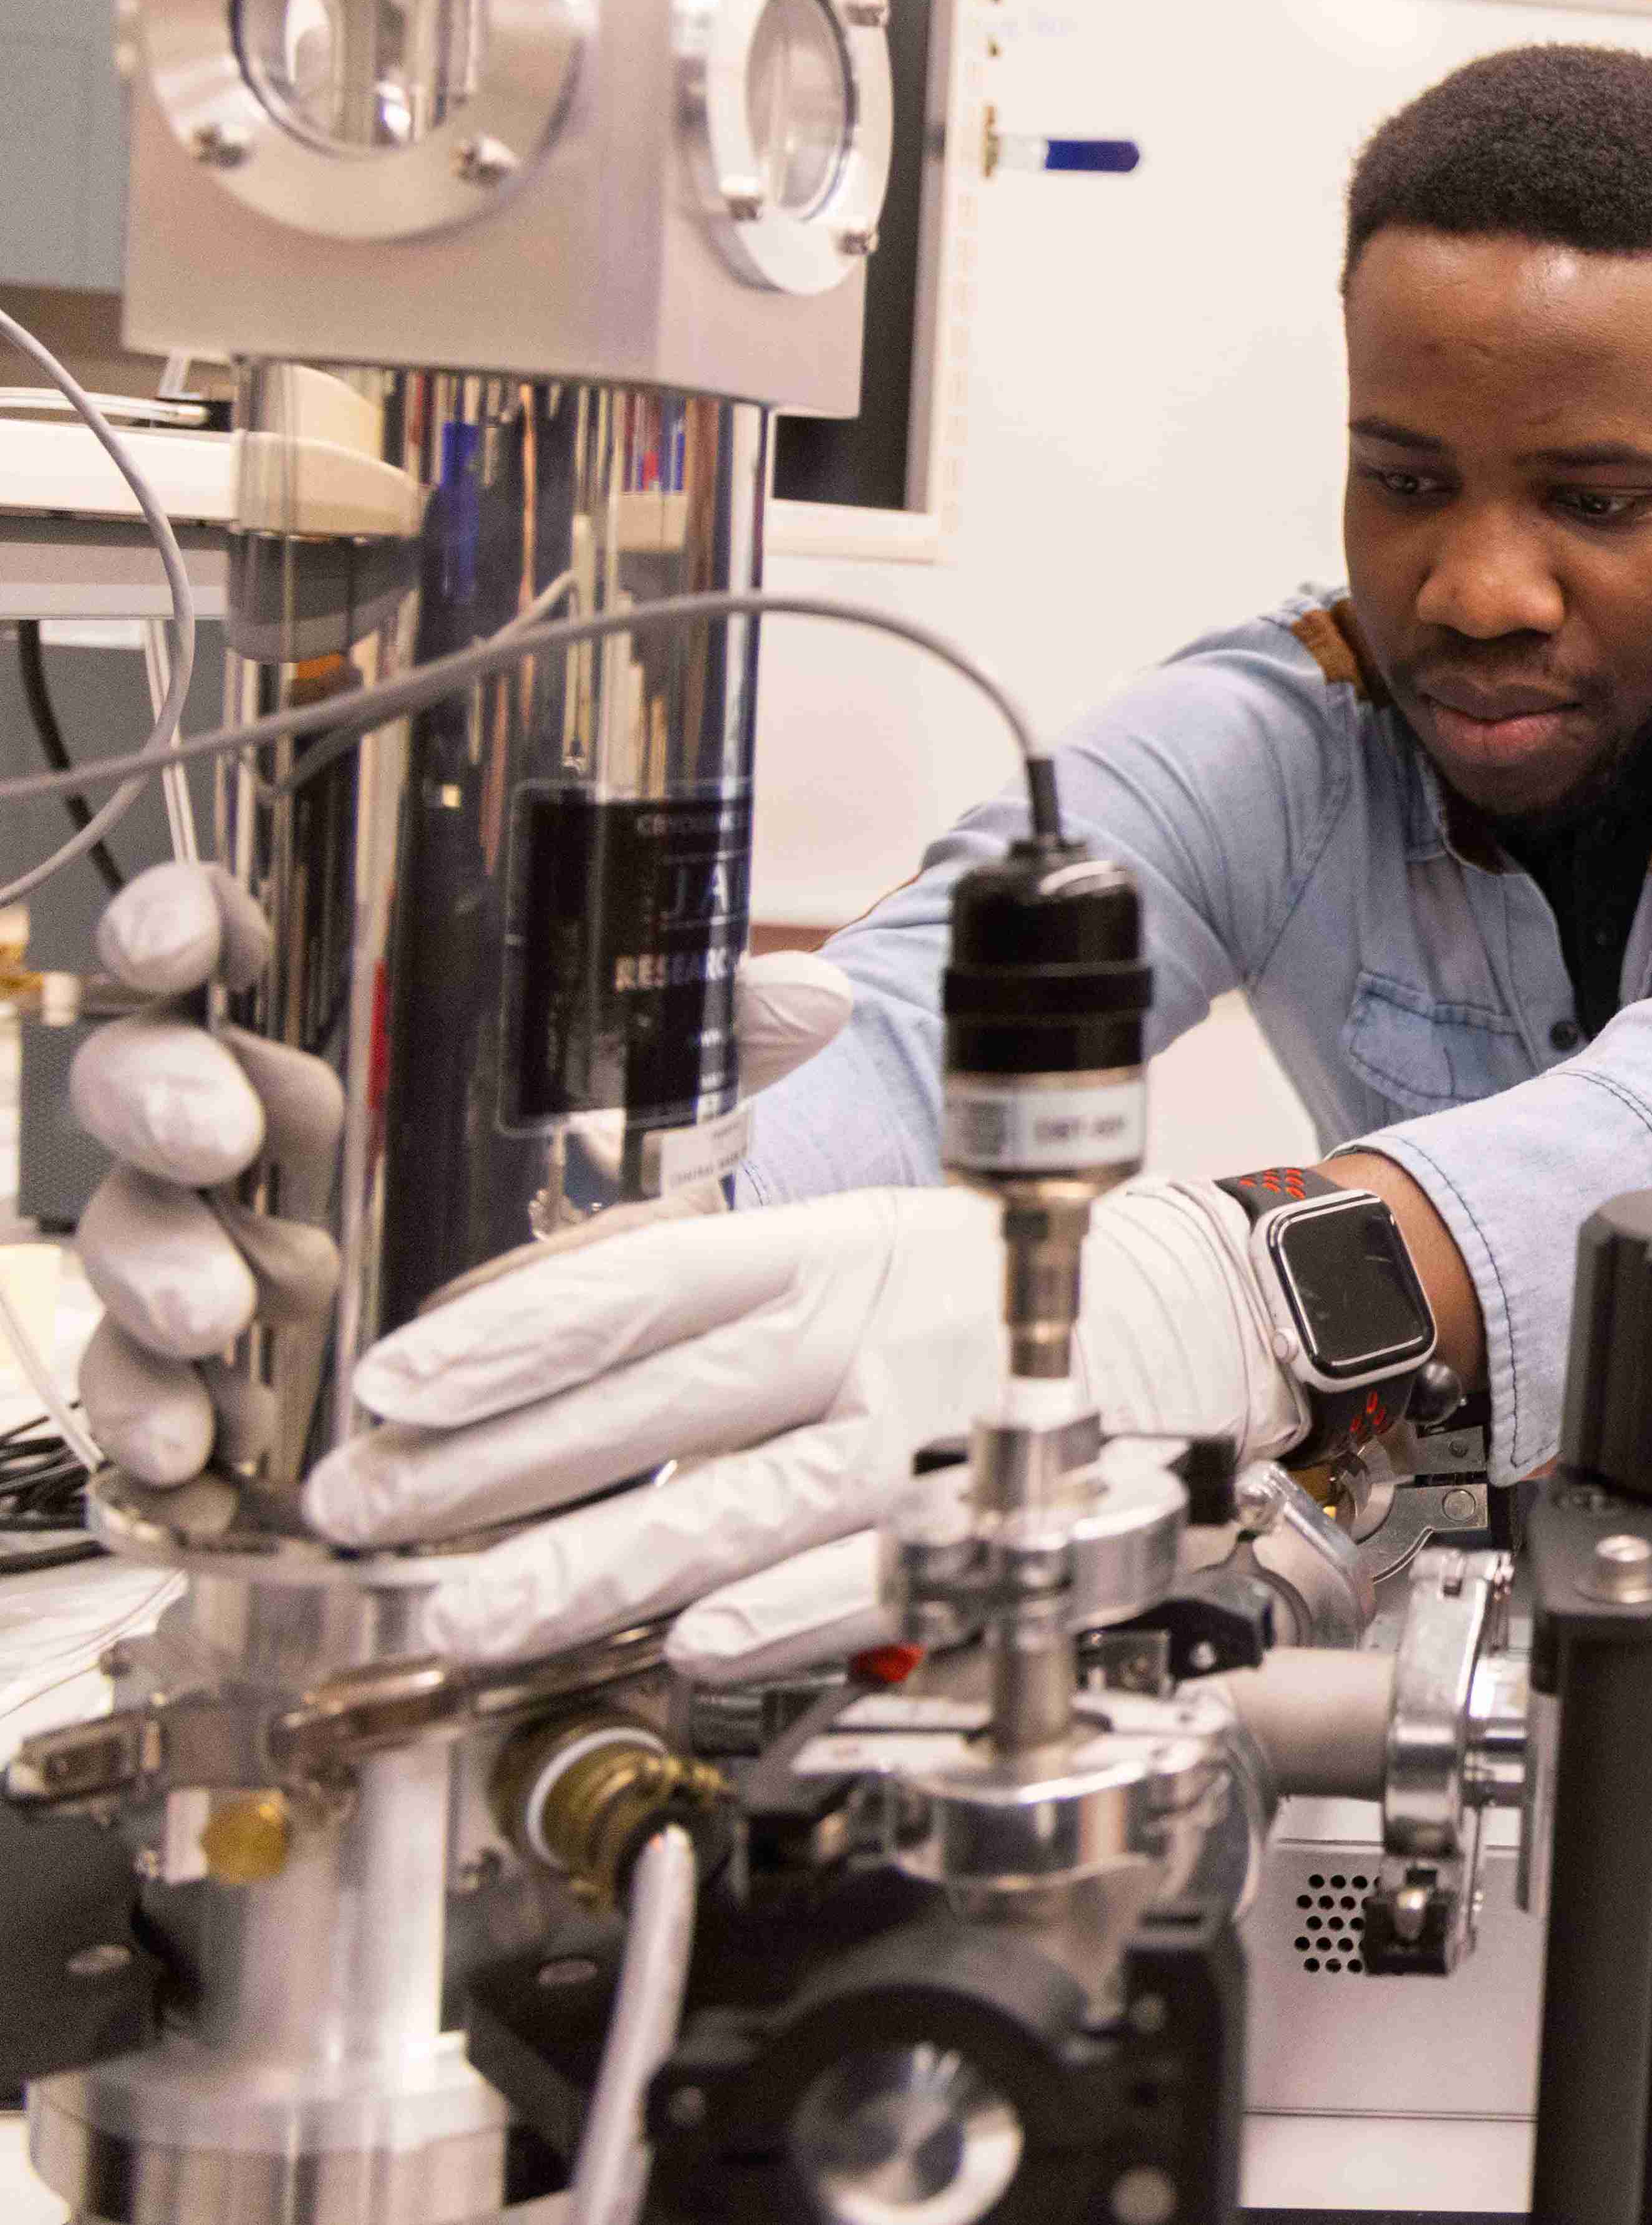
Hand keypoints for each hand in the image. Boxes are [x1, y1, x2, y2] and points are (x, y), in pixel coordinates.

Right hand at [60, 860, 851, 1484]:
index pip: (215, 939)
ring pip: (127, 1236)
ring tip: (214, 1314)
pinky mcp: (192, 1363)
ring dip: (156, 1272)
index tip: (198, 940)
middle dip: (168, 1104)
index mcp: (313, 1017)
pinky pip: (138, 1383)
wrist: (543, 1306)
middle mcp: (231, 1120)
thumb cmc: (546, 1161)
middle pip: (144, 1083)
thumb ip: (706, 1033)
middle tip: (224, 1141)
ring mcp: (197, 1241)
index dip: (182, 922)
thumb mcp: (636, 1089)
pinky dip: (155, 1412)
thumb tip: (811, 994)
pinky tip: (196, 1442)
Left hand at [300, 1178, 1306, 1671]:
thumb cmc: (1014, 1298)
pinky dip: (785, 1617)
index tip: (396, 1384)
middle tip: (374, 1511)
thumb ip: (736, 1310)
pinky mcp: (996, 1520)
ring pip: (746, 1507)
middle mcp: (881, 1330)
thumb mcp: (877, 1252)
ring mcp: (938, 1431)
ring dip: (598, 1569)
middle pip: (664, 1399)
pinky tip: (692, 1650)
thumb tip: (561, 1378)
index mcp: (841, 1250)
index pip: (652, 1282)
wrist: (1212, 1320)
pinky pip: (876, 1580)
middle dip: (498, 1465)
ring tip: (477, 1616)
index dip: (515, 1333)